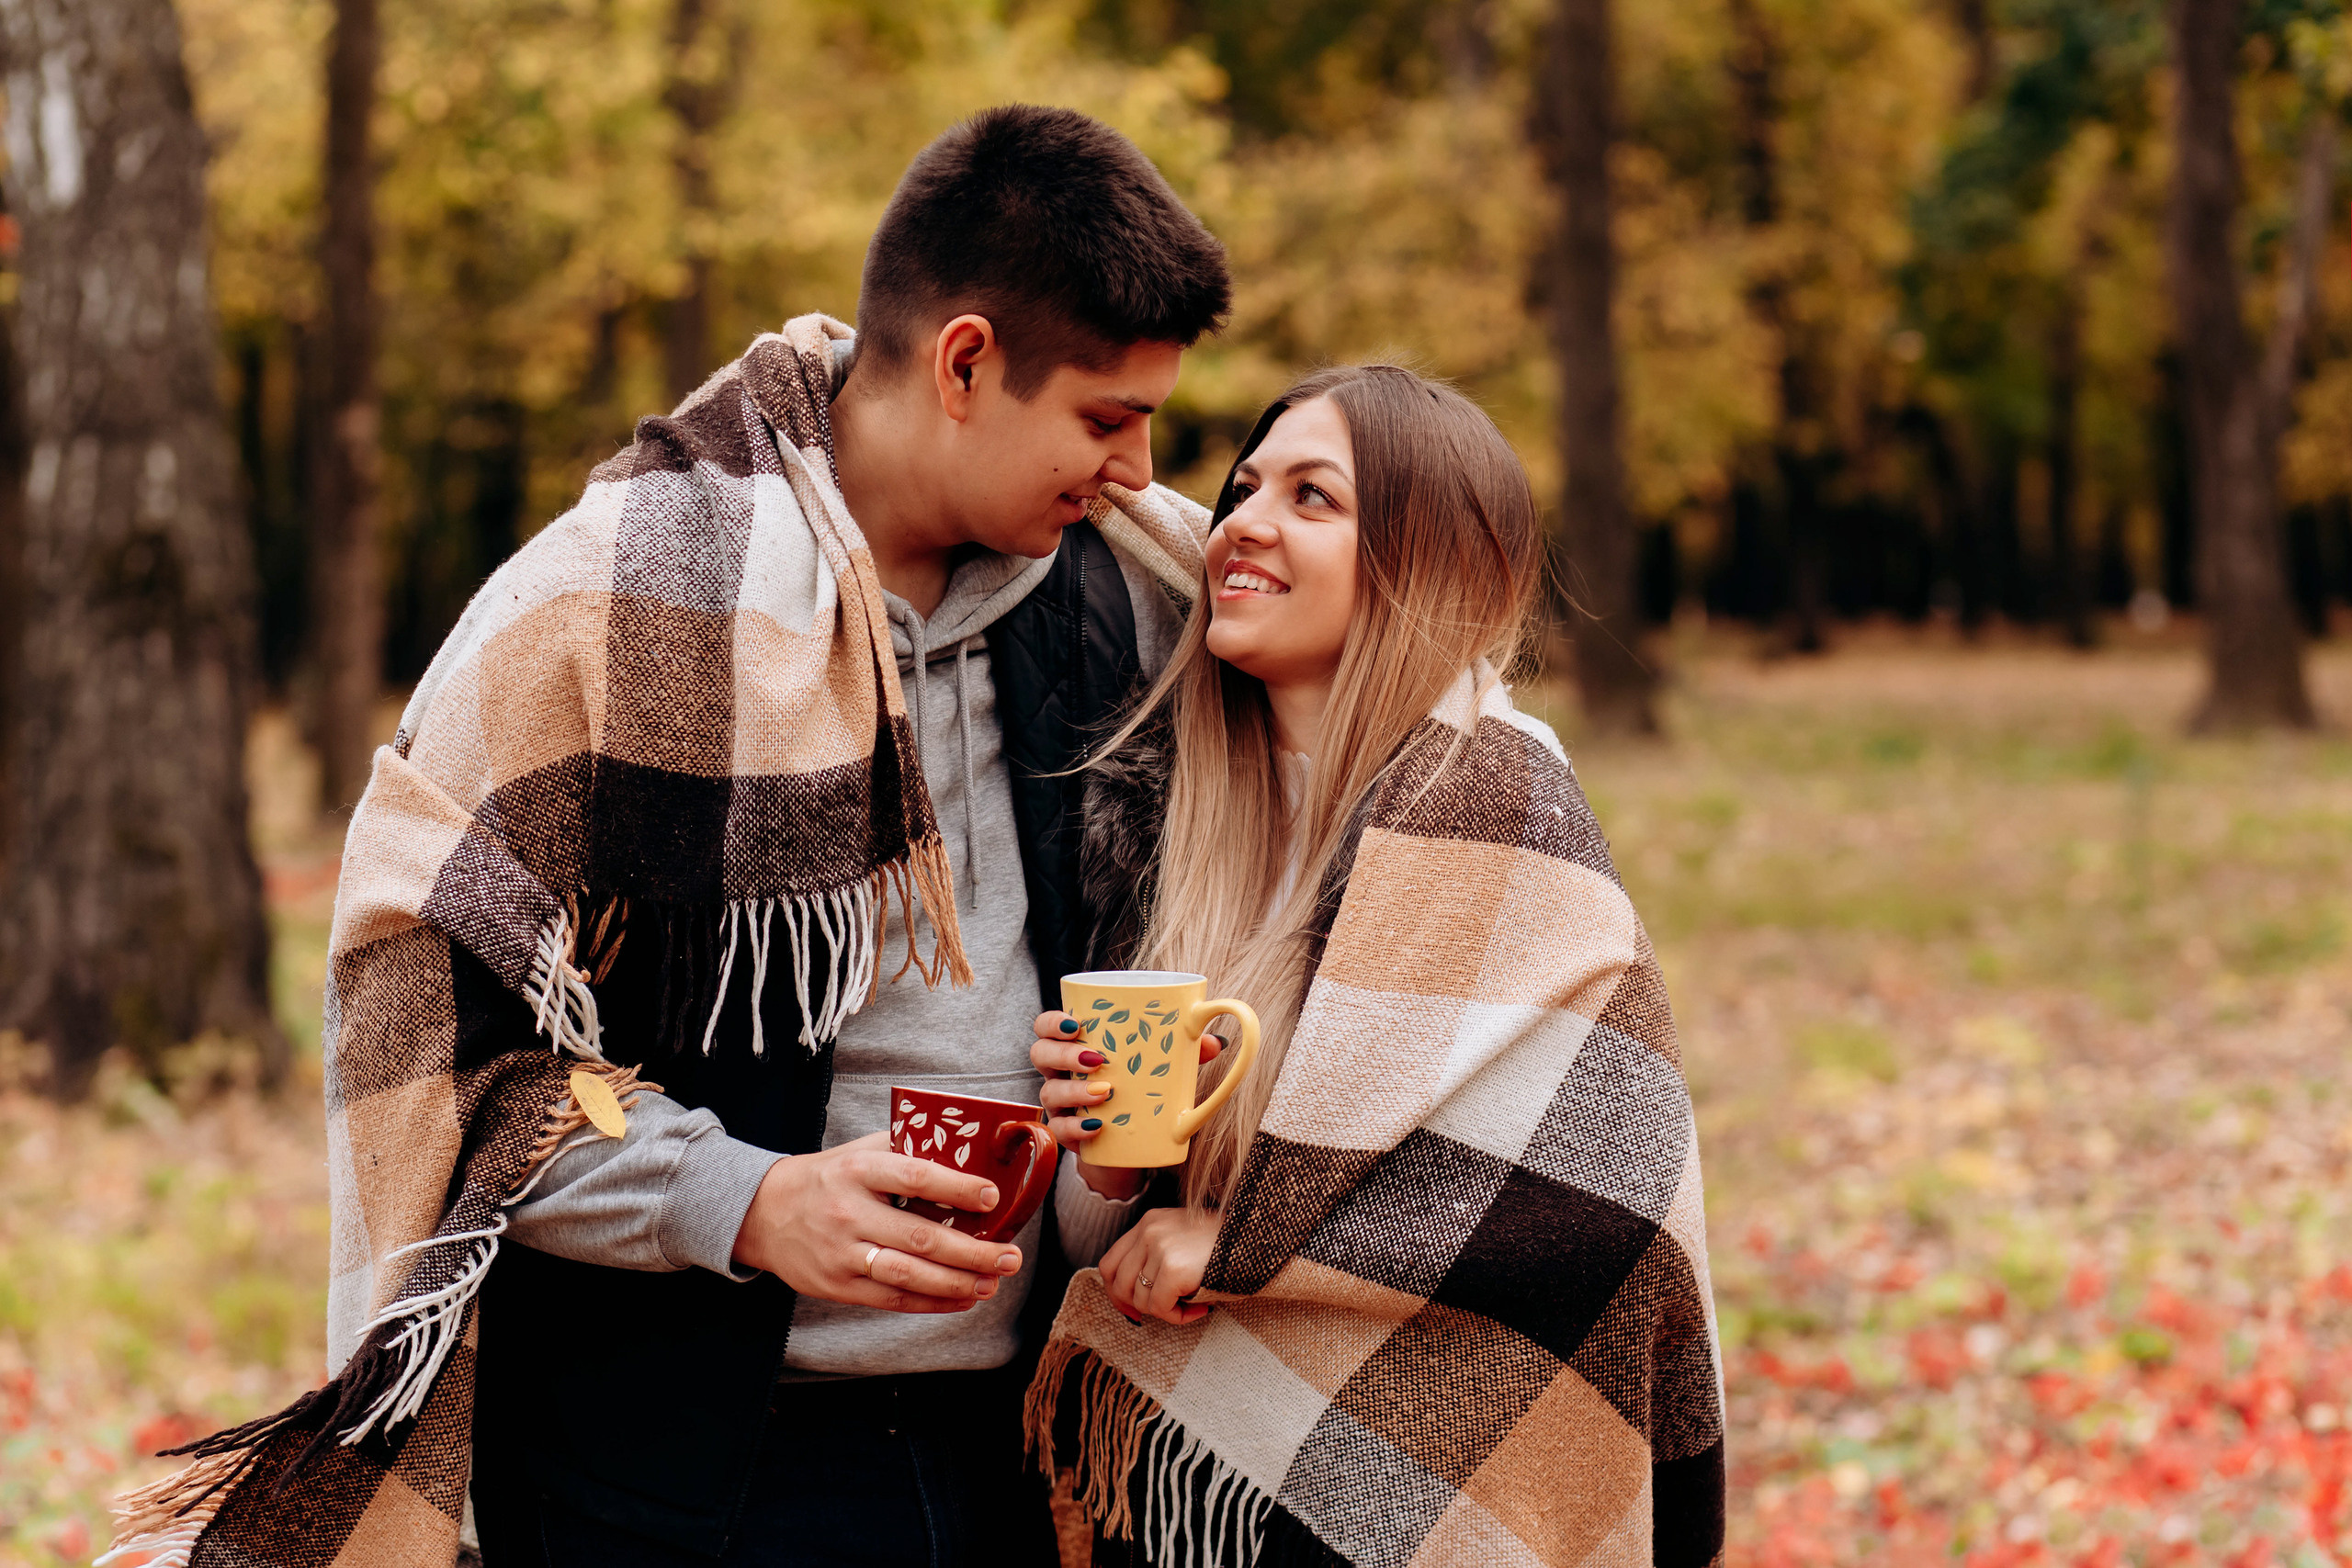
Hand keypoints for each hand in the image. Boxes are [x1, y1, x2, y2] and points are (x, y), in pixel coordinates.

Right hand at [730, 1130, 1023, 1312]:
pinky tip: (963, 1299)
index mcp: (859, 1171)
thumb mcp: (859, 1152)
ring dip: (958, 1283)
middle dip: (973, 1251)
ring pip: (909, 1275)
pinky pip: (893, 1300)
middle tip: (1011, 1256)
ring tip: (994, 1281)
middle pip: (921, 1237)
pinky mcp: (838, 1287)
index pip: (915, 1178)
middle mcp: (850, 1213)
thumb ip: (907, 1150)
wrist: (762, 1213)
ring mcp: (842, 1254)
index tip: (993, 1197)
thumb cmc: (827, 1178)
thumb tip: (970, 1152)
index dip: (957, 1188)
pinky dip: (933, 1302)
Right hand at [1031, 1010, 1222, 1199]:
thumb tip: (1214, 1042)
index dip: (1052, 1022)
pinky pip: (1059, 1131)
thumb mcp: (1161, 1067)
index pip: (1046, 1026)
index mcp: (1074, 1045)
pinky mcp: (1067, 1134)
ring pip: (1049, 1093)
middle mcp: (1059, 1072)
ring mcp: (1060, 1104)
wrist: (1132, 1142)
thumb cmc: (1140, 1089)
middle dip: (1064, 1054)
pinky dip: (1075, 1128)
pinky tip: (1097, 1125)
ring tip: (1106, 1092)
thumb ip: (1185, 1052)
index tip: (1077, 1024)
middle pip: (1040, 1054)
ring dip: (1074, 1091)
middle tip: (1098, 1059)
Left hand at [1099, 1205, 1218, 1325]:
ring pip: (1140, 1298)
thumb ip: (1155, 1258)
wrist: (1260, 1239)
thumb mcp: (1182, 1241)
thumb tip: (1131, 1299)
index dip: (1116, 1292)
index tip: (1132, 1308)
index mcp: (1150, 1222)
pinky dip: (1179, 1316)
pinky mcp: (1173, 1267)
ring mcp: (1159, 1247)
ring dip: (1166, 1311)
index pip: (1110, 1262)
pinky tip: (1201, 1308)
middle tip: (1165, 1313)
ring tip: (1193, 1304)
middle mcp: (1149, 1230)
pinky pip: (1160, 1307)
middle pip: (1118, 1282)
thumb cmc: (1225, 1247)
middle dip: (1137, 1306)